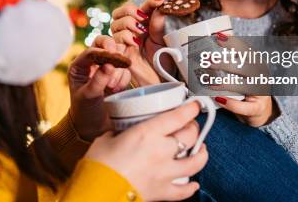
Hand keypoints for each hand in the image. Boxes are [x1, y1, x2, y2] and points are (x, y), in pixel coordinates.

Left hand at [68, 36, 131, 140]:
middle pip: (106, 44)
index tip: (114, 54)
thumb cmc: (85, 111)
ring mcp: (106, 70)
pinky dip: (123, 79)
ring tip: (111, 88)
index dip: (104, 50)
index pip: (92, 50)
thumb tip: (109, 65)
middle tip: (120, 61)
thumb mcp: (88, 96)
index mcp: (79, 65)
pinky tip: (116, 90)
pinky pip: (125, 71)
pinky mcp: (117, 77)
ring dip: (118, 72)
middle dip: (114, 52)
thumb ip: (98, 80)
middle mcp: (92, 64)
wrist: (93, 127)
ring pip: (118, 58)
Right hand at [85, 101, 207, 200]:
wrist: (95, 192)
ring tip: (201, 149)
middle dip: (193, 128)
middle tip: (190, 125)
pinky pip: (183, 190)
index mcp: (148, 133)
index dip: (190, 109)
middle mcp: (161, 151)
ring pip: (195, 162)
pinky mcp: (162, 191)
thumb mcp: (107, 138)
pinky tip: (193, 183)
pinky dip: (190, 186)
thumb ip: (120, 133)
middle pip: (190, 135)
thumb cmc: (98, 165)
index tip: (194, 105)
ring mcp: (164, 172)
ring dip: (201, 154)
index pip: (178, 116)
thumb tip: (121, 134)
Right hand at [110, 0, 167, 85]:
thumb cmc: (164, 62)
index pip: (143, 7)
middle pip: (121, 11)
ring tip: (140, 36)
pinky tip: (135, 43)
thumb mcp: (163, 40)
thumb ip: (159, 23)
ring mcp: (124, 41)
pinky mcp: (119, 53)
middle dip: (130, 11)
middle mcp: (132, 31)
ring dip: (128, 25)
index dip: (150, 2)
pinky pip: (115, 40)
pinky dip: (125, 38)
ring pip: (116, 24)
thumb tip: (160, 5)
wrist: (160, 82)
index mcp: (144, 25)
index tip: (160, 2)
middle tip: (143, 20)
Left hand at [207, 36, 278, 126]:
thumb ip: (229, 61)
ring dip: (225, 84)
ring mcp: (261, 92)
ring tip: (210, 82)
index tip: (219, 37)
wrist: (260, 108)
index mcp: (257, 63)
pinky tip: (219, 99)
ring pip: (244, 86)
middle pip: (244, 67)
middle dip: (224, 63)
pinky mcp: (257, 108)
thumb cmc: (246, 86)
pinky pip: (243, 106)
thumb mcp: (242, 71)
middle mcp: (261, 76)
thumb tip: (206, 52)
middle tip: (207, 60)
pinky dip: (230, 103)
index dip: (233, 43)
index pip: (246, 50)